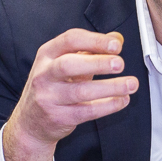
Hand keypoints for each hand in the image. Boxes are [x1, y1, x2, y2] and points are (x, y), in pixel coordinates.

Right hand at [4, 29, 138, 160]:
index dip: (95, 41)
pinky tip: (122, 100)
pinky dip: (108, 105)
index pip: (70, 40)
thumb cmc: (53, 86)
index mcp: (47, 54)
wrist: (31, 122)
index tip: (117, 45)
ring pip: (80, 91)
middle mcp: (44, 74)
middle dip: (97, 63)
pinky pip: (87, 111)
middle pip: (69, 64)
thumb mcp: (66, 62)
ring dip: (110, 87)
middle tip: (120, 64)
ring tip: (131, 84)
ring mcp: (48, 97)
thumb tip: (117, 38)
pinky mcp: (58, 117)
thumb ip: (91, 49)